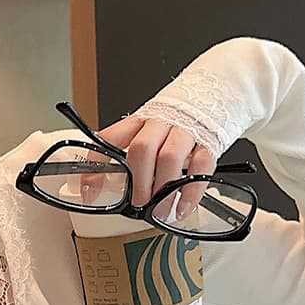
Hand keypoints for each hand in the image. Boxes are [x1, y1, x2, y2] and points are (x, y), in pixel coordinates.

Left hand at [88, 114, 219, 220]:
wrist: (214, 93)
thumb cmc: (176, 119)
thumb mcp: (148, 130)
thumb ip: (129, 153)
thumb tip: (103, 186)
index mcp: (139, 120)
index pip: (110, 139)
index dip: (96, 166)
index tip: (90, 192)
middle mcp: (160, 122)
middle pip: (142, 149)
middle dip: (138, 181)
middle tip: (137, 205)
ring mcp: (185, 130)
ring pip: (170, 158)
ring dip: (163, 189)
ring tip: (160, 211)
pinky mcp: (209, 141)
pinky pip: (200, 166)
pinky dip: (191, 191)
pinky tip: (183, 207)